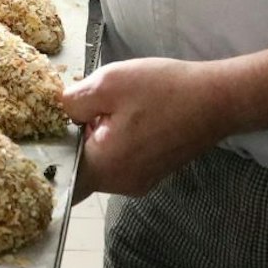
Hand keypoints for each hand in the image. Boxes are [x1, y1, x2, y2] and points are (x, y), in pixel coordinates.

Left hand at [63, 58, 229, 198]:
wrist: (217, 100)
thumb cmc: (163, 90)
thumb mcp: (109, 83)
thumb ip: (73, 100)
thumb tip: (61, 110)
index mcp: (105, 167)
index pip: (62, 180)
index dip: (51, 156)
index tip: (50, 132)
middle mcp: (120, 184)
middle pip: (82, 166)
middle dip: (79, 137)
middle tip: (89, 105)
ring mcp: (139, 181)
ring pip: (102, 162)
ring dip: (100, 136)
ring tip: (116, 107)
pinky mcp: (153, 173)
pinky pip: (122, 160)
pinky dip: (118, 140)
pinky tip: (133, 115)